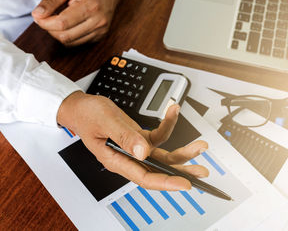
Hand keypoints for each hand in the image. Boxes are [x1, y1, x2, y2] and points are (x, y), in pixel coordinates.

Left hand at [32, 0, 130, 45]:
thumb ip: (50, 0)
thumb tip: (38, 15)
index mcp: (90, 7)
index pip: (61, 24)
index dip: (45, 22)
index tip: (39, 16)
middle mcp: (98, 22)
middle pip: (65, 36)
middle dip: (50, 29)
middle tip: (47, 18)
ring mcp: (100, 31)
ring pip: (70, 42)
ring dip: (58, 33)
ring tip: (58, 20)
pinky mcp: (100, 36)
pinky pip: (77, 43)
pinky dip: (68, 36)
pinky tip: (69, 24)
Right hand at [57, 91, 208, 189]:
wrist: (83, 108)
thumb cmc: (88, 116)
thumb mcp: (105, 122)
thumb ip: (124, 137)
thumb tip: (143, 152)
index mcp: (117, 160)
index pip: (145, 177)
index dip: (166, 182)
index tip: (185, 184)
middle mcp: (130, 157)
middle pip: (159, 169)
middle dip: (182, 171)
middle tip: (201, 172)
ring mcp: (137, 148)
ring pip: (164, 156)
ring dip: (183, 152)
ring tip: (200, 146)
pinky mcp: (141, 138)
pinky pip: (159, 135)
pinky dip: (169, 124)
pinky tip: (174, 112)